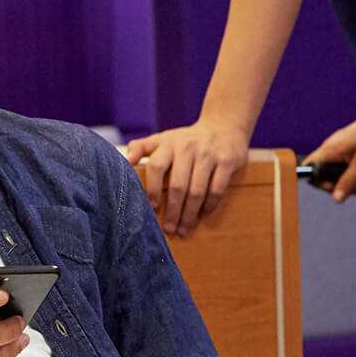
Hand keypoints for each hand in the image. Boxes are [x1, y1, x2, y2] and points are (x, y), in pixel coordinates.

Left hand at [125, 119, 248, 236]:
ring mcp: (208, 155)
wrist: (223, 126)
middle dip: (172, 211)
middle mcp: (188, 148)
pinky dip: (209, 205)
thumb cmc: (186, 140)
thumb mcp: (163, 139)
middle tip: (168, 229)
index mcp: (168, 143)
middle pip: (178, 186)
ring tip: (184, 229)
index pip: (156, 167)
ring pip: (197, 191)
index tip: (151, 209)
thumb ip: (142, 147)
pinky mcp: (227, 162)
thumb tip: (128, 160)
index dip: (151, 189)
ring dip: (190, 214)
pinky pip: (217, 189)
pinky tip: (203, 215)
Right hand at [303, 105, 355, 201]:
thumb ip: (349, 181)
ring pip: (335, 171)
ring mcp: (339, 148)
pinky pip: (344, 165)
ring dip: (349, 181)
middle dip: (339, 185)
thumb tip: (336, 198)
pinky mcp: (348, 149)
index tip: (335, 187)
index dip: (318, 181)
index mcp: (330, 149)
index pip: (309, 167)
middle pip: (323, 173)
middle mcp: (331, 148)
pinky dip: (354, 173)